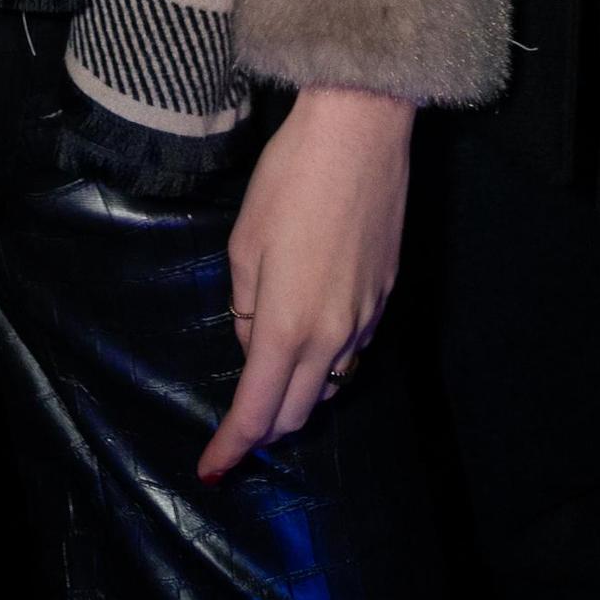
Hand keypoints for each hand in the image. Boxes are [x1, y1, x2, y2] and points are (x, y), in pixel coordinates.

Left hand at [198, 87, 413, 480]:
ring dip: (299, 393)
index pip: (256, 412)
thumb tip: (256, 339)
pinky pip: (352, 350)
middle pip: (297, 412)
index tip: (213, 468)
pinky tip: (312, 331)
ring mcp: (366, 318)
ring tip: (273, 375)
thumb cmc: (290, 178)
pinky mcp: (386, 295)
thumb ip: (247, 306)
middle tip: (238, 421)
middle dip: (264, 426)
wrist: (360, 131)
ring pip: (330, 385)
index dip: (232, 447)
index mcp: (288, 327)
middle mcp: (332, 337)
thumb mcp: (245, 242)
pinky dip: (327, 359)